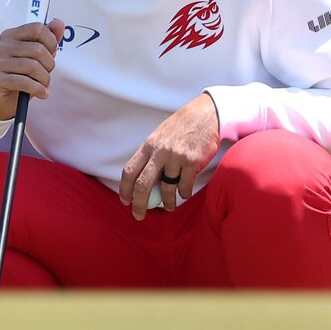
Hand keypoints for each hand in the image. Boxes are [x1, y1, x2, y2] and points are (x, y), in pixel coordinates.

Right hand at [0, 19, 65, 120]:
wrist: (4, 101)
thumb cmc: (23, 75)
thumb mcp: (39, 57)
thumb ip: (49, 39)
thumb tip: (58, 22)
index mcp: (11, 35)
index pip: (37, 28)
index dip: (51, 42)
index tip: (52, 53)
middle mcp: (1, 46)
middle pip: (37, 49)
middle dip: (49, 64)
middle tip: (47, 73)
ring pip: (32, 66)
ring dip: (44, 79)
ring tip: (44, 85)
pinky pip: (23, 82)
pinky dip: (38, 89)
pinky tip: (42, 93)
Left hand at [119, 93, 220, 220]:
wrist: (206, 114)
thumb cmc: (182, 126)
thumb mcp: (160, 136)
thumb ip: (152, 154)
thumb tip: (142, 178)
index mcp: (149, 145)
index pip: (130, 170)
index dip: (124, 189)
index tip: (125, 201)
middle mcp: (160, 151)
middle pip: (143, 184)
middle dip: (139, 203)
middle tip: (139, 215)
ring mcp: (176, 157)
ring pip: (166, 188)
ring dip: (167, 202)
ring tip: (169, 206)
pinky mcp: (192, 162)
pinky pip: (185, 185)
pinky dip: (184, 193)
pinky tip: (184, 194)